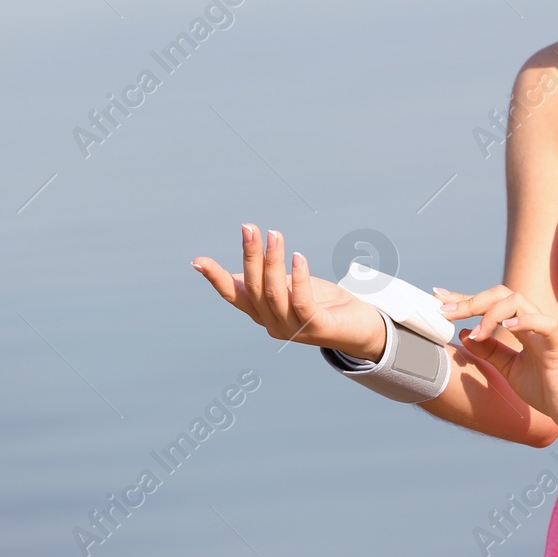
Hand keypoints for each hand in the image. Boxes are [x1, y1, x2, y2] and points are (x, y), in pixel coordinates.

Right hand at [193, 223, 386, 360]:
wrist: (360, 327)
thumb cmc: (322, 302)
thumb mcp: (290, 287)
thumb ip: (268, 279)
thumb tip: (243, 263)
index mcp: (262, 312)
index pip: (234, 295)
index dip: (216, 278)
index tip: (198, 261)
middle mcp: (272, 323)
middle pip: (254, 288)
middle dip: (250, 256)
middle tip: (249, 227)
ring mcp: (293, 329)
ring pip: (275, 294)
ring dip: (273, 262)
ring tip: (275, 235)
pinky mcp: (317, 328)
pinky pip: (302, 302)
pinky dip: (298, 278)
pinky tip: (298, 257)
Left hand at [433, 284, 557, 435]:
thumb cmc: (545, 388)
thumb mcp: (508, 368)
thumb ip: (489, 351)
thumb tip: (464, 334)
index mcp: (520, 326)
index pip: (490, 303)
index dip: (464, 299)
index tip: (439, 298)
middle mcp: (531, 322)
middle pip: (501, 294)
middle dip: (471, 300)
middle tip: (447, 312)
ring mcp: (545, 330)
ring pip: (518, 301)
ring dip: (491, 313)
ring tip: (477, 333)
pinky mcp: (557, 344)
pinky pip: (544, 323)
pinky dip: (525, 321)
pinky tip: (507, 328)